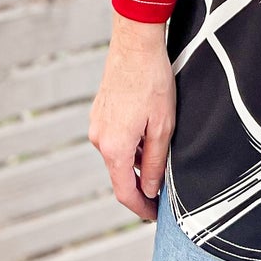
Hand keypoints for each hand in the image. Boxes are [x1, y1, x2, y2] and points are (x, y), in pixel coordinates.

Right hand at [89, 13, 176, 221]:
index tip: (155, 216)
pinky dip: (129, 146)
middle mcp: (99, 139)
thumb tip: (151, 189)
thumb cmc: (153, 82)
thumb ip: (156, 162)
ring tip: (160, 155)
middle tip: (164, 193)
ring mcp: (96, 125)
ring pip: (118, 156)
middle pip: (120, 175)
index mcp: (114, 147)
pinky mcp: (99, 113)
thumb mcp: (163, 126)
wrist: (135, 44)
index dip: (141, 208)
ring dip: (137, 163)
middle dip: (141, 186)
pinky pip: (114, 140)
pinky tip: (147, 134)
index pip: (125, 192)